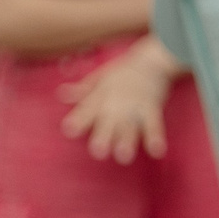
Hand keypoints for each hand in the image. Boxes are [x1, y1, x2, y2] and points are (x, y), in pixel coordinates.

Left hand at [59, 35, 178, 162]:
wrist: (153, 60)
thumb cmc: (125, 70)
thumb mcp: (101, 76)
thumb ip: (83, 88)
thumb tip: (61, 94)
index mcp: (101, 96)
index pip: (87, 109)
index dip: (78, 120)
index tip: (69, 130)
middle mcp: (116, 104)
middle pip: (108, 122)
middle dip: (103, 136)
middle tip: (98, 152)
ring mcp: (135, 107)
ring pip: (130, 126)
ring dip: (127, 141)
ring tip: (124, 157)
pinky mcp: (152, 109)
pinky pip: (155, 125)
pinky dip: (156, 138)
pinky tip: (157, 152)